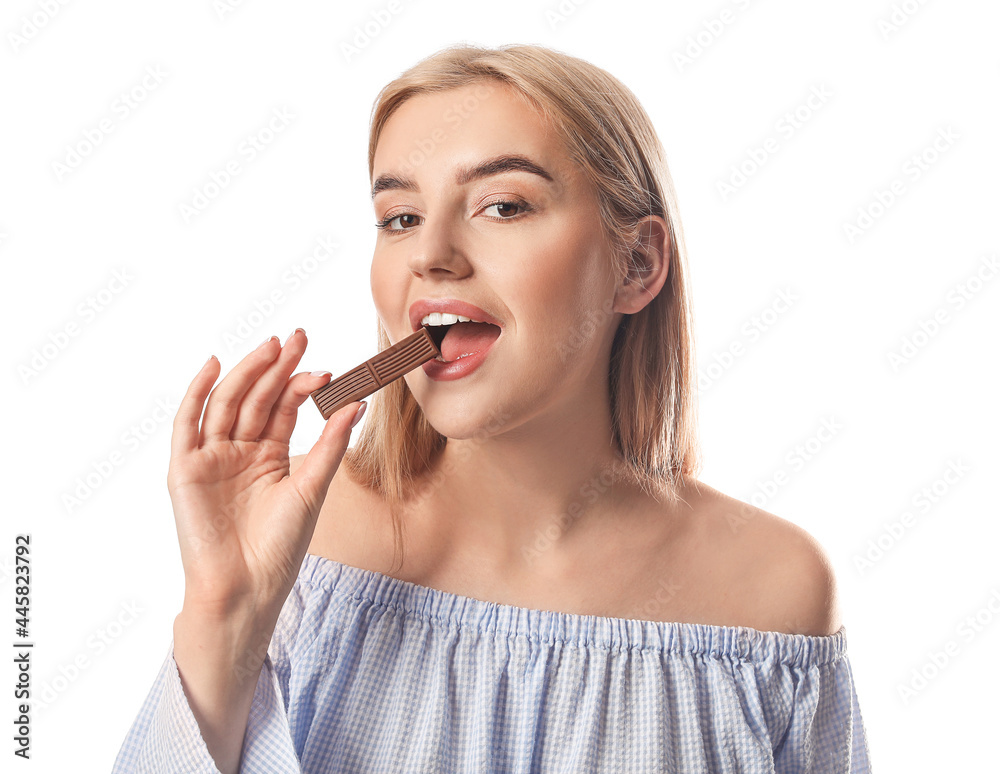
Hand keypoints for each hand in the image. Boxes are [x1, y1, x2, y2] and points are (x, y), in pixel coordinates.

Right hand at [166, 330, 363, 618]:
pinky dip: (197, 393)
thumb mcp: (312, 489)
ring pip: (228, 403)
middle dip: (276, 367)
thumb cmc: (281, 547)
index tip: (325, 369)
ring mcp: (211, 457)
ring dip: (247, 372)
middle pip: (257, 398)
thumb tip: (357, 403)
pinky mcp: (185, 469)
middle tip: (299, 337)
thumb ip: (329, 445)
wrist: (248, 587)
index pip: (283, 408)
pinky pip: (187, 424)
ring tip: (272, 346)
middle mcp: (239, 451)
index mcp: (270, 455)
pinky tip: (214, 364)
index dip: (301, 384)